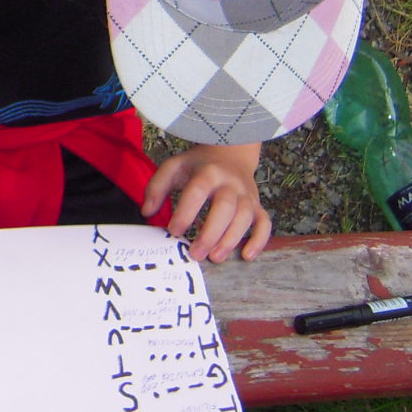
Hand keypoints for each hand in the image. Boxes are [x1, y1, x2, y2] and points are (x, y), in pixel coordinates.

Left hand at [142, 144, 271, 261]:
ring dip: (231, 240)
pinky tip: (246, 255)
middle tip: (195, 253)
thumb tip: (147, 212)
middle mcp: (230, 183)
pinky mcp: (257, 206)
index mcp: (207, 172)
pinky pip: (264, 224)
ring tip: (215, 258)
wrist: (231, 152)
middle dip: (210, 233)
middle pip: (225, 208)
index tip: (172, 231)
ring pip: (245, 218)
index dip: (185, 212)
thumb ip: (157, 187)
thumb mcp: (174, 167)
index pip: (197, 191)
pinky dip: (260, 240)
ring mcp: (247, 195)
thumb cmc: (198, 165)